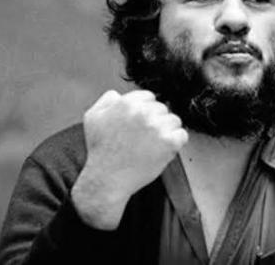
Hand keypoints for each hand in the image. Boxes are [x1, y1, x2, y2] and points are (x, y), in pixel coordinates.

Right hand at [71, 89, 187, 229]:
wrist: (107, 179)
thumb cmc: (100, 151)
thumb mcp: (93, 118)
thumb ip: (106, 100)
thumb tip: (118, 94)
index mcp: (127, 103)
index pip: (149, 97)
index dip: (145, 112)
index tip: (141, 125)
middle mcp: (143, 112)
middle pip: (162, 109)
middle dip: (156, 121)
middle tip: (144, 138)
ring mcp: (157, 127)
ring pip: (174, 121)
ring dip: (167, 132)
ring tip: (152, 145)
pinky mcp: (169, 143)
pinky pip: (182, 135)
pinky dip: (176, 143)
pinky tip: (163, 150)